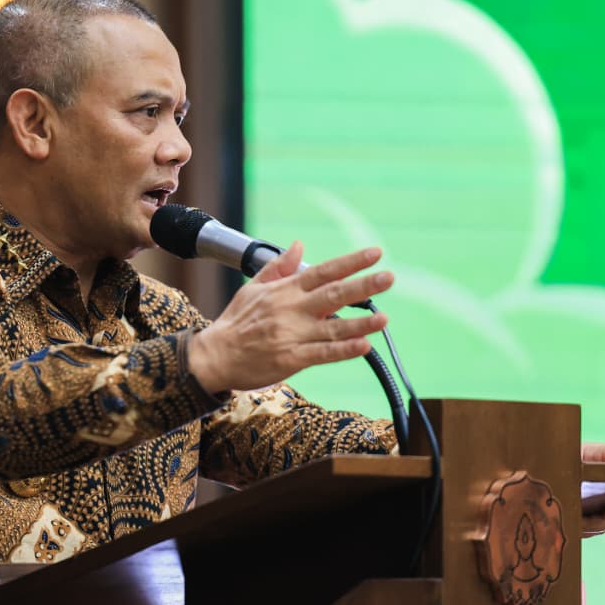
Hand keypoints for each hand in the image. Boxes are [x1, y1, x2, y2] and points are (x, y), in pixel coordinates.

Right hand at [188, 242, 392, 393]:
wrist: (215, 355)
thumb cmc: (235, 322)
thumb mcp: (254, 287)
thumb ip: (280, 267)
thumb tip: (299, 245)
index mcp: (286, 290)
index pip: (324, 271)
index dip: (350, 262)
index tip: (375, 253)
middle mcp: (292, 309)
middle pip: (333, 294)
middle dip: (363, 285)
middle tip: (389, 277)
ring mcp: (293, 334)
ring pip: (333, 326)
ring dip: (360, 323)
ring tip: (383, 318)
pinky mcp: (291, 359)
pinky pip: (322, 354)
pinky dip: (343, 350)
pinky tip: (363, 347)